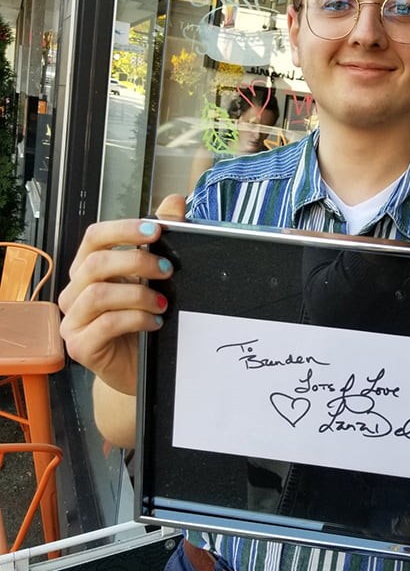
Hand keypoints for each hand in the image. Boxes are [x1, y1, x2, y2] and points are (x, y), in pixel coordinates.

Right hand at [58, 195, 185, 396]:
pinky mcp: (80, 346)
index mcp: (89, 269)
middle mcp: (75, 291)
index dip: (122, 229)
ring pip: (100, 294)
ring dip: (139, 295)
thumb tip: (175, 201)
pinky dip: (136, 320)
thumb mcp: (154, 278)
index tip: (155, 231)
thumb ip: (161, 240)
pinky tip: (156, 323)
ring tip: (163, 304)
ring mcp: (73, 320)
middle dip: (138, 262)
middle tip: (169, 270)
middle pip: (97, 263)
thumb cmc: (141, 320)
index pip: (94, 237)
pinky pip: (105, 325)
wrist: (137, 368)